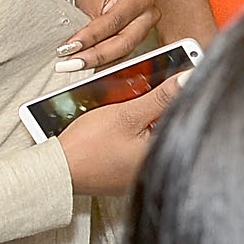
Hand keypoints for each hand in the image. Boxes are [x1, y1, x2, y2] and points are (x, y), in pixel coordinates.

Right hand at [54, 73, 182, 197]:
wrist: (55, 171)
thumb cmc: (86, 148)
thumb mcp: (126, 115)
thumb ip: (160, 97)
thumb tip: (189, 79)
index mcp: (160, 154)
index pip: (182, 116)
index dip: (178, 93)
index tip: (180, 71)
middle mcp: (152, 166)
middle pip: (165, 125)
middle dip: (159, 105)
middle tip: (147, 90)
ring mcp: (137, 171)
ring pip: (149, 133)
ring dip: (144, 116)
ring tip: (129, 104)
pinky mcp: (123, 172)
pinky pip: (135, 144)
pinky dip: (131, 130)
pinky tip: (120, 120)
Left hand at [63, 0, 157, 66]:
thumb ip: (88, 22)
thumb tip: (76, 46)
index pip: (115, 21)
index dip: (92, 36)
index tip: (70, 46)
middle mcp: (148, 15)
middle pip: (124, 42)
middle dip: (96, 56)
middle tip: (71, 62)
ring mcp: (144, 30)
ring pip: (121, 53)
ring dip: (96, 62)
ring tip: (72, 64)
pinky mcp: (135, 42)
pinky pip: (118, 56)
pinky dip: (100, 62)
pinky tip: (83, 63)